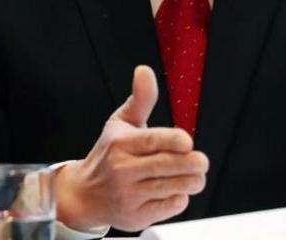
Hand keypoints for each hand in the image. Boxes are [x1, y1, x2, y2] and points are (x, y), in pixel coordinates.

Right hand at [53, 65, 208, 231]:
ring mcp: (128, 194)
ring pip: (172, 187)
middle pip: (167, 166)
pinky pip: (169, 207)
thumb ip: (140, 99)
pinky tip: (174, 190)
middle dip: (192, 164)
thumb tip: (145, 71)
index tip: (187, 141)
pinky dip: (179, 199)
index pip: (150, 141)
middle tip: (200, 161)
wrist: (84, 193)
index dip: (173, 140)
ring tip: (194, 175)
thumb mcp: (120, 123)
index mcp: (120, 143)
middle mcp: (122, 169)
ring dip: (192, 181)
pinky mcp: (136, 215)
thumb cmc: (108, 154)